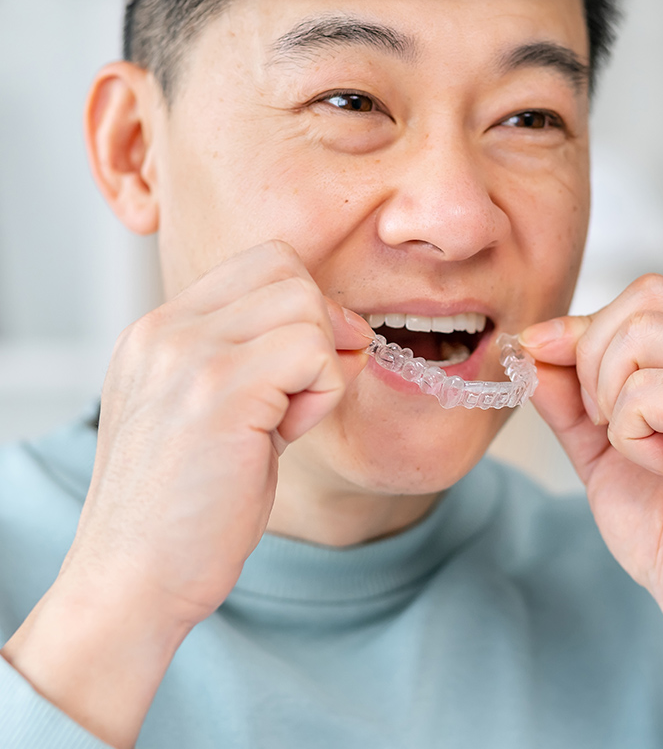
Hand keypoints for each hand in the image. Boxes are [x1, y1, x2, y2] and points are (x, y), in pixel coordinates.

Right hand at [1, 240, 371, 747]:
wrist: (132, 581)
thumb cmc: (183, 507)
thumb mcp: (211, 413)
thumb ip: (263, 360)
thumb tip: (347, 328)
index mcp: (160, 331)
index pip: (260, 263)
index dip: (302, 307)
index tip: (300, 368)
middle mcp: (166, 330)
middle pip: (288, 270)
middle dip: (320, 326)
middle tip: (301, 393)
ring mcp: (188, 355)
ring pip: (307, 303)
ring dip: (321, 364)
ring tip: (287, 420)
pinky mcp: (221, 391)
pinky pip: (314, 351)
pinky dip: (324, 392)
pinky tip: (288, 435)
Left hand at [521, 274, 662, 747]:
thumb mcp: (604, 447)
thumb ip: (570, 395)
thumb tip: (530, 345)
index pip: (647, 297)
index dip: (584, 327)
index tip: (542, 359)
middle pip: (643, 300)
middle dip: (592, 357)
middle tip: (605, 423)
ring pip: (641, 334)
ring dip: (608, 395)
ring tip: (635, 447)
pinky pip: (646, 390)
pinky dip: (628, 431)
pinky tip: (658, 467)